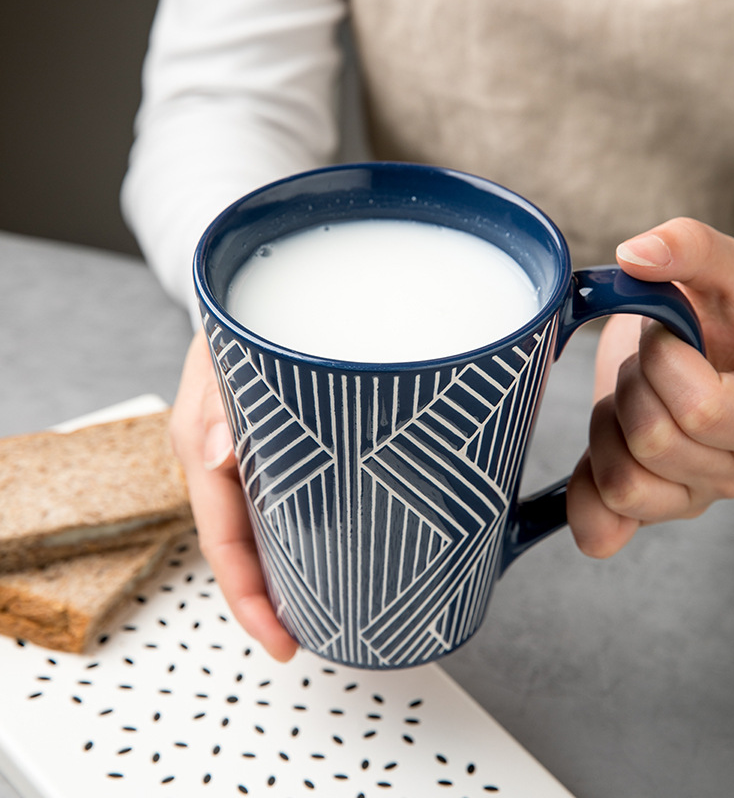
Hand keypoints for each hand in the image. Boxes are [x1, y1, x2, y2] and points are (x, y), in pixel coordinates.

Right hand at [171, 330, 297, 660]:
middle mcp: (221, 465)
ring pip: (261, 532)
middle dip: (270, 601)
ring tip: (324, 612)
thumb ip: (215, 399)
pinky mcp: (270, 453)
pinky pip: (278, 503)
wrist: (257, 299)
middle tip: (309, 640)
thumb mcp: (222, 350)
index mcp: (202, 446)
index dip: (248, 597)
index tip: (281, 640)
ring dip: (285, 575)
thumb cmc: (241, 321)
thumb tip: (218, 456)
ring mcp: (244, 462)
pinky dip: (297, 536)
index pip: (223, 540)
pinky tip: (324, 551)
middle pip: (242, 549)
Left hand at [568, 218, 733, 556]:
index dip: (663, 361)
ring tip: (629, 401)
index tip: (668, 338)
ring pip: (621, 482)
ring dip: (606, 429)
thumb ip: (689, 248)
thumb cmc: (720, 323)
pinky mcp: (646, 515)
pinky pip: (600, 528)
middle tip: (645, 369)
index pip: (701, 408)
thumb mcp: (720, 273)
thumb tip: (635, 254)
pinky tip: (598, 453)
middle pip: (653, 441)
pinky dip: (584, 493)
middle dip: (632, 388)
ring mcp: (690, 499)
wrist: (708, 359)